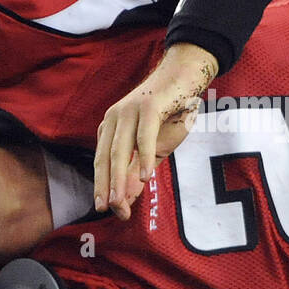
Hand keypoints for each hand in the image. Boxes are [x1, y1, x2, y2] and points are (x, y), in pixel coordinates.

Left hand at [93, 43, 217, 220]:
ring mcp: (130, 111)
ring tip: (119, 200)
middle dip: (106, 185)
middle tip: (108, 209)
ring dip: (119, 177)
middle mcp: (114, 118)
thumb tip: (125, 200)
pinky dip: (143, 157)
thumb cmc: (171, 114)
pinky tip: (145, 176)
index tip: (107, 210)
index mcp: (111, 128)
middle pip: (105, 157)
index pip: (102, 162)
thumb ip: (138, 171)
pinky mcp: (149, 106)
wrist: (187, 78)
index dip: (102, 186)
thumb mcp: (154, 148)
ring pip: (119, 150)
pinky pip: (143, 137)